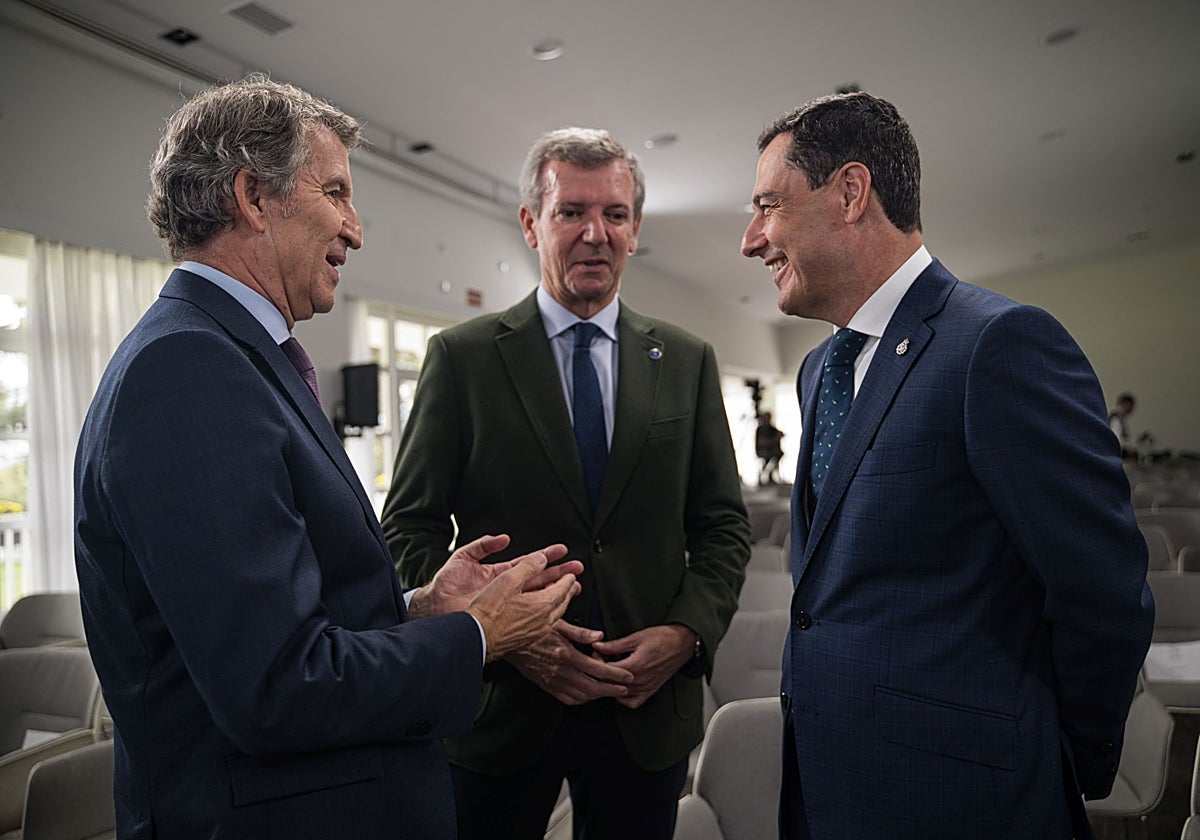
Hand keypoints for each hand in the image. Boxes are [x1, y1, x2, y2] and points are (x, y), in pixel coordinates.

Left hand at [408, 534, 581, 618]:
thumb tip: (504, 539)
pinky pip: (528, 614)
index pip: (529, 564)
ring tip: (575, 585)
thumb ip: (483, 545)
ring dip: (556, 590)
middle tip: (578, 567)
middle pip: (539, 580)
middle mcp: (507, 590)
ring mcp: (507, 604)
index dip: (546, 557)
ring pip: (538, 596)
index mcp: (500, 575)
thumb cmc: (447, 584)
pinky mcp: (504, 617)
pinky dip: (543, 610)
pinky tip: (556, 608)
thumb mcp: (464, 556)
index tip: (563, 551)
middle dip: (559, 573)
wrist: (435, 607)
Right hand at [465, 552, 581, 661]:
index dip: (568, 578)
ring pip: (555, 614)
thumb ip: (528, 566)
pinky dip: (547, 614)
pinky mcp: (526, 639)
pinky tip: (541, 614)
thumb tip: (542, 558)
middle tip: (572, 584)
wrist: (476, 637)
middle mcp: (543, 620)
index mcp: (543, 604)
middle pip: (562, 602)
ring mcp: (536, 632)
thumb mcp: (508, 580)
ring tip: (559, 597)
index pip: (563, 588)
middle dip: (568, 591)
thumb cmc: (489, 612)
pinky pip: (545, 624)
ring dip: (559, 603)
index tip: (571, 573)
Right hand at [507, 620, 634, 704]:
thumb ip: (580, 632)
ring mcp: (552, 681)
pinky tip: (586, 695)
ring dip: (597, 696)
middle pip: (592, 688)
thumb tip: (600, 636)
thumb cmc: (531, 627)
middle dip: (611, 690)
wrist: (505, 639)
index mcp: (566, 655)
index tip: (627, 677)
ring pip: (581, 696)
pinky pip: (566, 698)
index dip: (615, 675)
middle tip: (624, 689)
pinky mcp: (545, 685)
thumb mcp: (557, 622)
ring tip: (608, 691)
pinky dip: (580, 699)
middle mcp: (560, 671)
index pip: (598, 670)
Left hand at [591, 625, 695, 708]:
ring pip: (618, 694)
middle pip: (609, 684)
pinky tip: (620, 686)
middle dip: (601, 672)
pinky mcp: (650, 691)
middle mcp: (639, 681)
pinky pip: (632, 702)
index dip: (596, 661)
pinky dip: (623, 697)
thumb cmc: (663, 638)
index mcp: (634, 667)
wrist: (683, 644)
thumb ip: (615, 645)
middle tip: (600, 660)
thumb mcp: (636, 638)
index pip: (605, 671)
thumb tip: (598, 645)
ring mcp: (645, 688)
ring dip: (610, 684)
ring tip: (609, 672)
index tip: (597, 652)